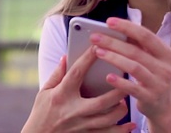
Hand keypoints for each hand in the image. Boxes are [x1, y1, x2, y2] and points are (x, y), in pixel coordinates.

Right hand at [22, 47, 136, 132]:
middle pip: (101, 102)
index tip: (98, 46)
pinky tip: (130, 125)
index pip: (77, 73)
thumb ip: (57, 74)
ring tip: (124, 100)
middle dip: (117, 92)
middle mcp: (73, 111)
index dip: (88, 58)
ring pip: (108, 120)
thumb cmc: (40, 114)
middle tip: (127, 81)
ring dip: (120, 110)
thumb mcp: (44, 92)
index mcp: (61, 95)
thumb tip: (66, 57)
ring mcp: (81, 126)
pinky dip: (121, 130)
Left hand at [90, 18, 170, 132]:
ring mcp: (158, 83)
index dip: (127, 27)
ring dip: (114, 58)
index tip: (109, 22)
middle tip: (95, 37)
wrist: (165, 105)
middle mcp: (165, 67)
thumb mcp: (153, 59)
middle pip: (136, 51)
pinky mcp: (150, 98)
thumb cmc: (154, 76)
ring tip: (98, 52)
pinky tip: (108, 76)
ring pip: (134, 67)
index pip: (145, 35)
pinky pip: (132, 88)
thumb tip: (116, 27)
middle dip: (113, 42)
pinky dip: (120, 81)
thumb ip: (139, 45)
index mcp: (166, 53)